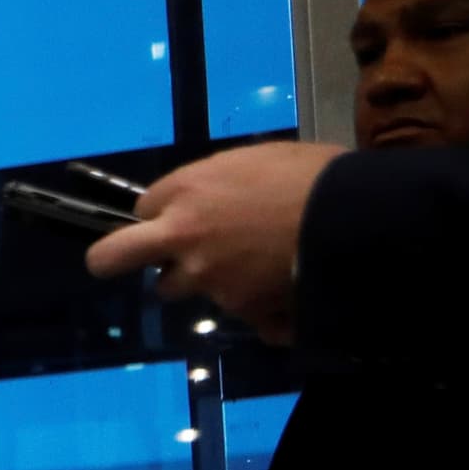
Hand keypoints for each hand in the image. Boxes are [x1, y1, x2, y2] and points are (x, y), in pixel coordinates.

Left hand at [85, 142, 341, 345]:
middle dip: (112, 259)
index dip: (161, 215)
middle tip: (128, 260)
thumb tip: (207, 197)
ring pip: (176, 287)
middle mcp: (182, 236)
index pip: (142, 210)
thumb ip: (219, 181)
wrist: (356, 217)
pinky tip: (281, 288)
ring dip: (198, 279)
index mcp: (187, 190)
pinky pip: (234, 310)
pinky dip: (253, 304)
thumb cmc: (314, 175)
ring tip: (245, 266)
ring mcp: (206, 277)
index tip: (177, 216)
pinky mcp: (236, 306)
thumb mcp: (260, 159)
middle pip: (113, 257)